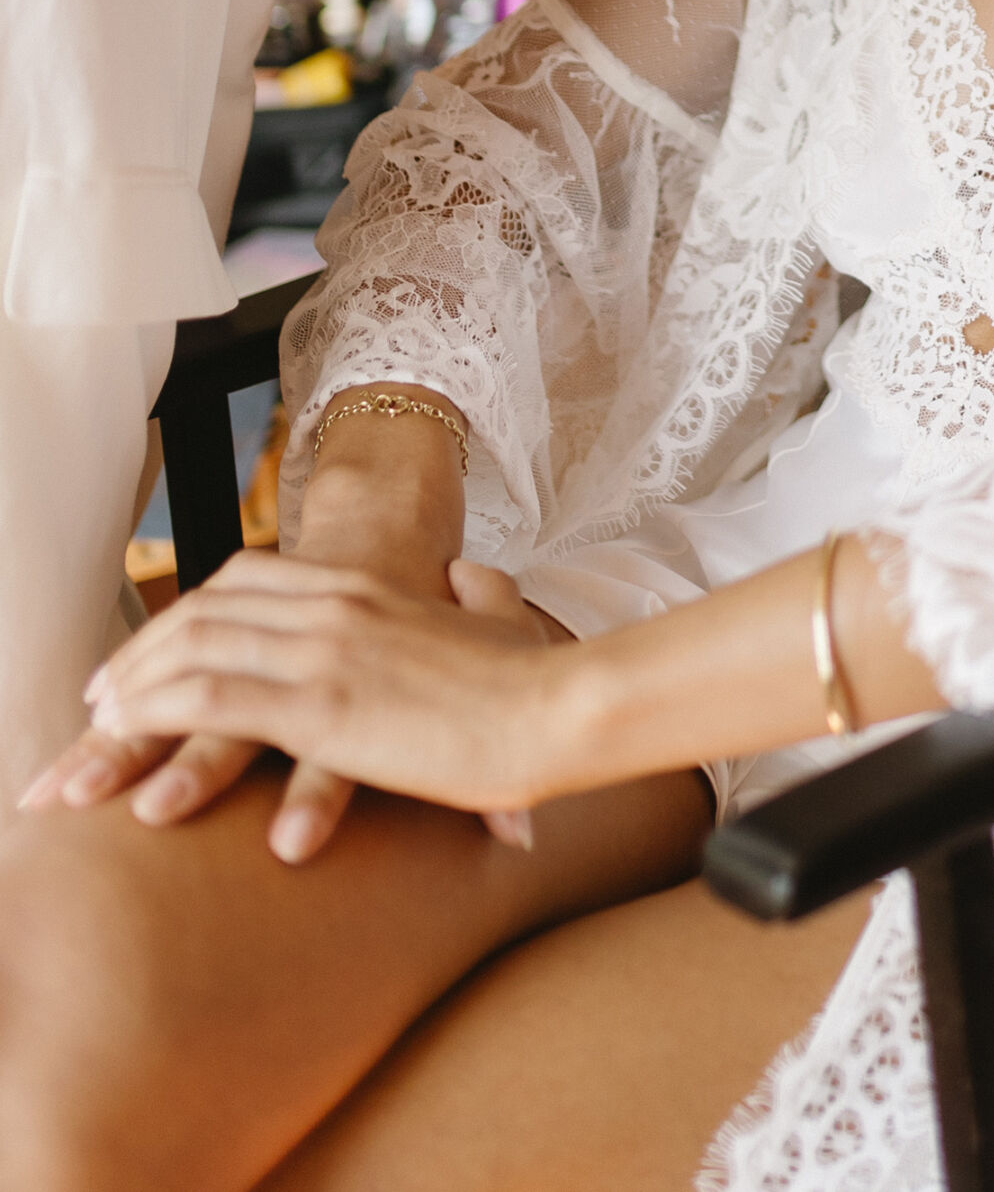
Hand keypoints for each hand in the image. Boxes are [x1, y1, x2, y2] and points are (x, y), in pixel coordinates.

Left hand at [80, 554, 570, 848]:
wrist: (558, 706)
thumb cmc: (533, 677)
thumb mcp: (500, 614)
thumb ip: (478, 591)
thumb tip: (471, 579)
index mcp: (362, 584)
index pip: (239, 582)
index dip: (179, 619)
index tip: (143, 660)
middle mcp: (331, 603)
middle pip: (200, 612)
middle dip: (136, 657)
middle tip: (96, 704)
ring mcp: (323, 650)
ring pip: (193, 650)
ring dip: (131, 693)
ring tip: (95, 740)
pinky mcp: (322, 707)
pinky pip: (213, 700)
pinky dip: (161, 721)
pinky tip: (139, 754)